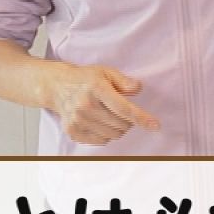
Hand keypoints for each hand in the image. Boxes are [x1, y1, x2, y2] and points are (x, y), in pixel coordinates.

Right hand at [43, 63, 160, 146]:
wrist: (57, 86)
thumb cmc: (85, 79)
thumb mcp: (106, 72)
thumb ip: (124, 81)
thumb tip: (138, 88)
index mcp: (96, 88)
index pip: (124, 109)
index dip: (142, 118)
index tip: (155, 125)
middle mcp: (85, 106)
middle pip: (121, 125)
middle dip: (128, 121)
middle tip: (121, 111)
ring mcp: (78, 120)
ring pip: (113, 135)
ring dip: (118, 128)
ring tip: (110, 115)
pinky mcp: (73, 131)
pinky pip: (100, 141)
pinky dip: (106, 134)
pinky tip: (100, 122)